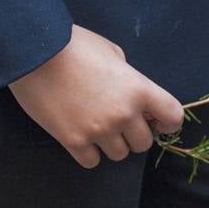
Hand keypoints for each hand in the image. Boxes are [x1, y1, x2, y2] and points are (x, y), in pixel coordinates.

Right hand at [8, 25, 184, 168]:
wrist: (35, 53)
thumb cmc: (74, 45)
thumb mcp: (112, 52)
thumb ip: (127, 75)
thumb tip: (130, 90)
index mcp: (139, 89)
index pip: (173, 116)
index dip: (167, 121)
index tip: (157, 121)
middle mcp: (124, 114)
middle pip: (144, 143)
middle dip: (134, 134)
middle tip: (118, 122)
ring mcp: (99, 130)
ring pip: (119, 155)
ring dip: (111, 144)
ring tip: (96, 127)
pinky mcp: (74, 141)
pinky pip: (92, 161)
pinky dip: (88, 153)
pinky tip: (80, 136)